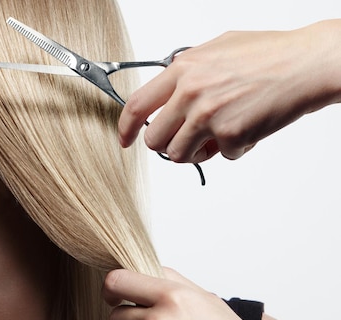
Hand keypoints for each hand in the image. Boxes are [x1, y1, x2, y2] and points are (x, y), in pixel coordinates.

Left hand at [118, 20, 340, 162]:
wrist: (306, 64)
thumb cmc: (268, 54)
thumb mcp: (216, 49)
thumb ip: (187, 71)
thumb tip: (169, 88)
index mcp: (183, 70)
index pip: (136, 106)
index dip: (125, 128)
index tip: (125, 140)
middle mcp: (190, 94)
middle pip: (156, 140)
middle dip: (168, 144)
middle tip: (187, 138)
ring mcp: (208, 117)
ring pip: (180, 155)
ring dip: (197, 151)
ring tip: (219, 134)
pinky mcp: (229, 136)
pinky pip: (219, 156)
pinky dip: (233, 149)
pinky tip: (247, 128)